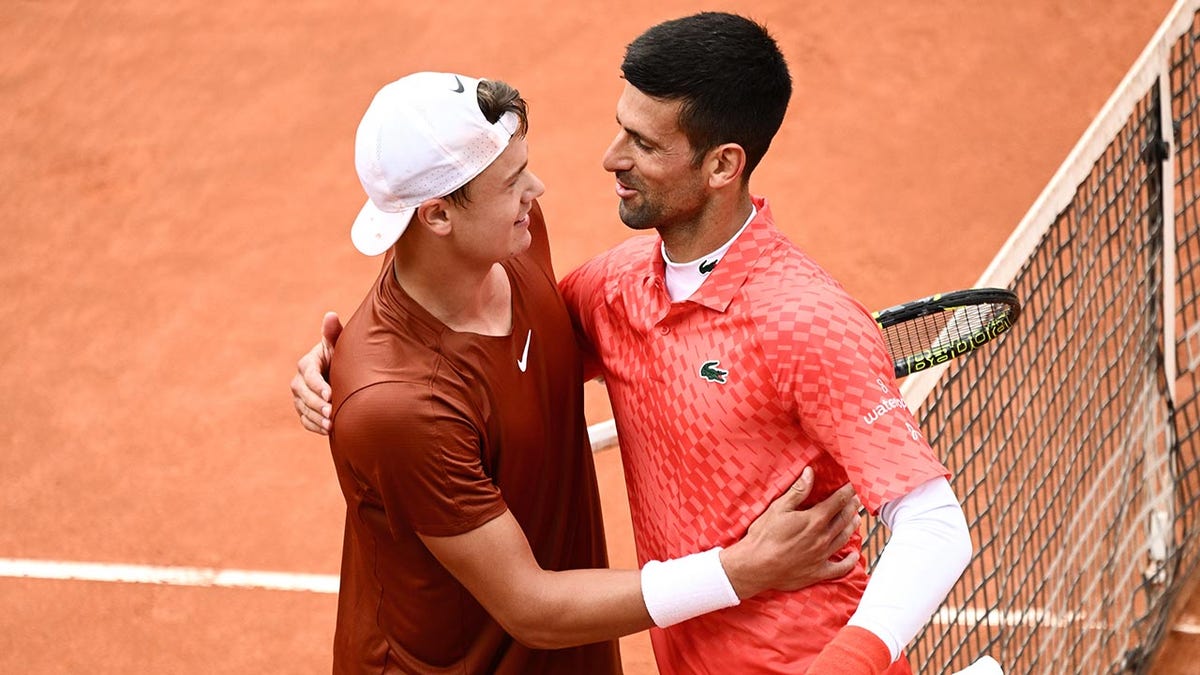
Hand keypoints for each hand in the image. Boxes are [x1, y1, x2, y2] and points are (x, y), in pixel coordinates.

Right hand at [290, 312, 342, 434]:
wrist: (342, 374)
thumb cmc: (342, 356)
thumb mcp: (338, 345)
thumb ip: (333, 333)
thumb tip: (331, 315)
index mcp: (307, 363)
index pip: (309, 375)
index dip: (318, 386)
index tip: (330, 395)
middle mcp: (299, 381)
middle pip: (304, 394)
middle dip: (317, 405)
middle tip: (332, 413)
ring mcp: (299, 397)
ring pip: (304, 409)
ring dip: (317, 418)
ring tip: (331, 425)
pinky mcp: (303, 410)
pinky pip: (306, 420)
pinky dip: (315, 426)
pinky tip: (328, 431)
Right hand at [720, 468, 860, 598]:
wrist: (755, 566)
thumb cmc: (763, 536)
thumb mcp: (778, 508)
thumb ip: (797, 491)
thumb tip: (810, 473)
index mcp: (814, 520)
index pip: (837, 502)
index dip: (847, 492)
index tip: (852, 486)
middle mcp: (823, 538)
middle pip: (844, 519)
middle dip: (851, 507)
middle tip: (856, 500)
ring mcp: (822, 556)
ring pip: (844, 539)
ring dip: (852, 527)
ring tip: (856, 519)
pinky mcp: (818, 572)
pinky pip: (840, 568)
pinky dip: (850, 562)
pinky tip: (854, 556)